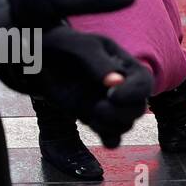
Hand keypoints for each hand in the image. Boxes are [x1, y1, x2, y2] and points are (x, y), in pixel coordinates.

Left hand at [36, 27, 153, 147]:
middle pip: (138, 109)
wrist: (41, 59)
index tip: (112, 94)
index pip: (144, 83)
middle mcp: (121, 87)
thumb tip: (116, 82)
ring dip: (113, 126)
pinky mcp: (95, 118)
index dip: (134, 93)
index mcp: (124, 66)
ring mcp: (108, 104)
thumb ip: (99, 64)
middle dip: (122, 113)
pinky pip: (112, 138)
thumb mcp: (81, 48)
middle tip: (99, 107)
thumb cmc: (64, 46)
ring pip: (126, 125)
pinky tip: (94, 126)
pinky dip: (108, 139)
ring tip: (93, 115)